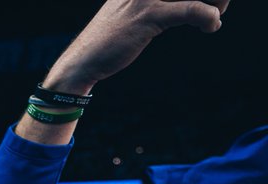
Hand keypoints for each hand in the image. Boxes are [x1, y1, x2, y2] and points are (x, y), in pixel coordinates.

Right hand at [43, 0, 228, 93]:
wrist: (82, 61)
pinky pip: (192, 9)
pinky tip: (210, 26)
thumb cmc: (111, 38)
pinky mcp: (149, 14)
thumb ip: (159, 1)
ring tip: (213, 16)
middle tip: (218, 5)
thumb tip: (197, 3)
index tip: (209, 2)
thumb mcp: (135, 9)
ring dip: (217, 1)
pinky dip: (208, 17)